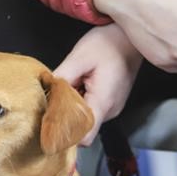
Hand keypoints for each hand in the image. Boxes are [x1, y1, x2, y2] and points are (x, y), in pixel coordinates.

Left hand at [55, 23, 141, 145]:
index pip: (84, 137)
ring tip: (74, 85)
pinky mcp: (112, 104)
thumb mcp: (79, 57)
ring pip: (86, 119)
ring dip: (74, 107)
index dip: (67, 135)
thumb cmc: (109, 44)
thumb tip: (46, 93)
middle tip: (59, 94)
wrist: (130, 38)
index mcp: (102, 102)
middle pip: (82, 128)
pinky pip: (92, 110)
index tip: (52, 124)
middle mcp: (110, 111)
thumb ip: (61, 78)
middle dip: (66, 115)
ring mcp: (113, 109)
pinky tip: (81, 85)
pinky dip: (82, 102)